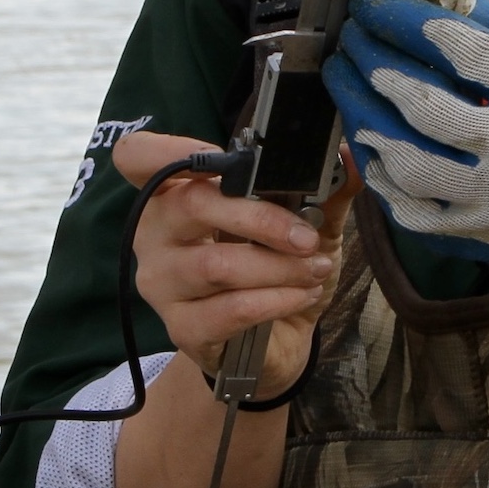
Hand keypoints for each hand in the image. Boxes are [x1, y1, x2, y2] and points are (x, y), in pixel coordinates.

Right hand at [113, 131, 360, 396]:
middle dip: (262, 218)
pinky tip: (301, 295)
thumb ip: (326, 189)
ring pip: (215, 264)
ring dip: (278, 266)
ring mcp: (162, 283)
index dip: (169, 148)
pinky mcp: (182, 327)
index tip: (224, 156)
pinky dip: (276, 299)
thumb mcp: (310, 221)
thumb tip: (350, 156)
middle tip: (307, 237)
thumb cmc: (281, 265)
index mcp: (176, 192)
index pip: (138, 157)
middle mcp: (156, 233)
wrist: (280, 339)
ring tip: (315, 268)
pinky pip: (229, 309)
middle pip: (191, 204)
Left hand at [322, 0, 488, 336]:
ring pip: (412, 162)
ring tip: (350, 86)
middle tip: (352, 39)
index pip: (468, 51)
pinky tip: (368, 148)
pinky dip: (385, 179)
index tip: (377, 2)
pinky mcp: (488, 232)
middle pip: (428, 107)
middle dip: (376, 65)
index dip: (411, 23)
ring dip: (367, 119)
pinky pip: (417, 211)